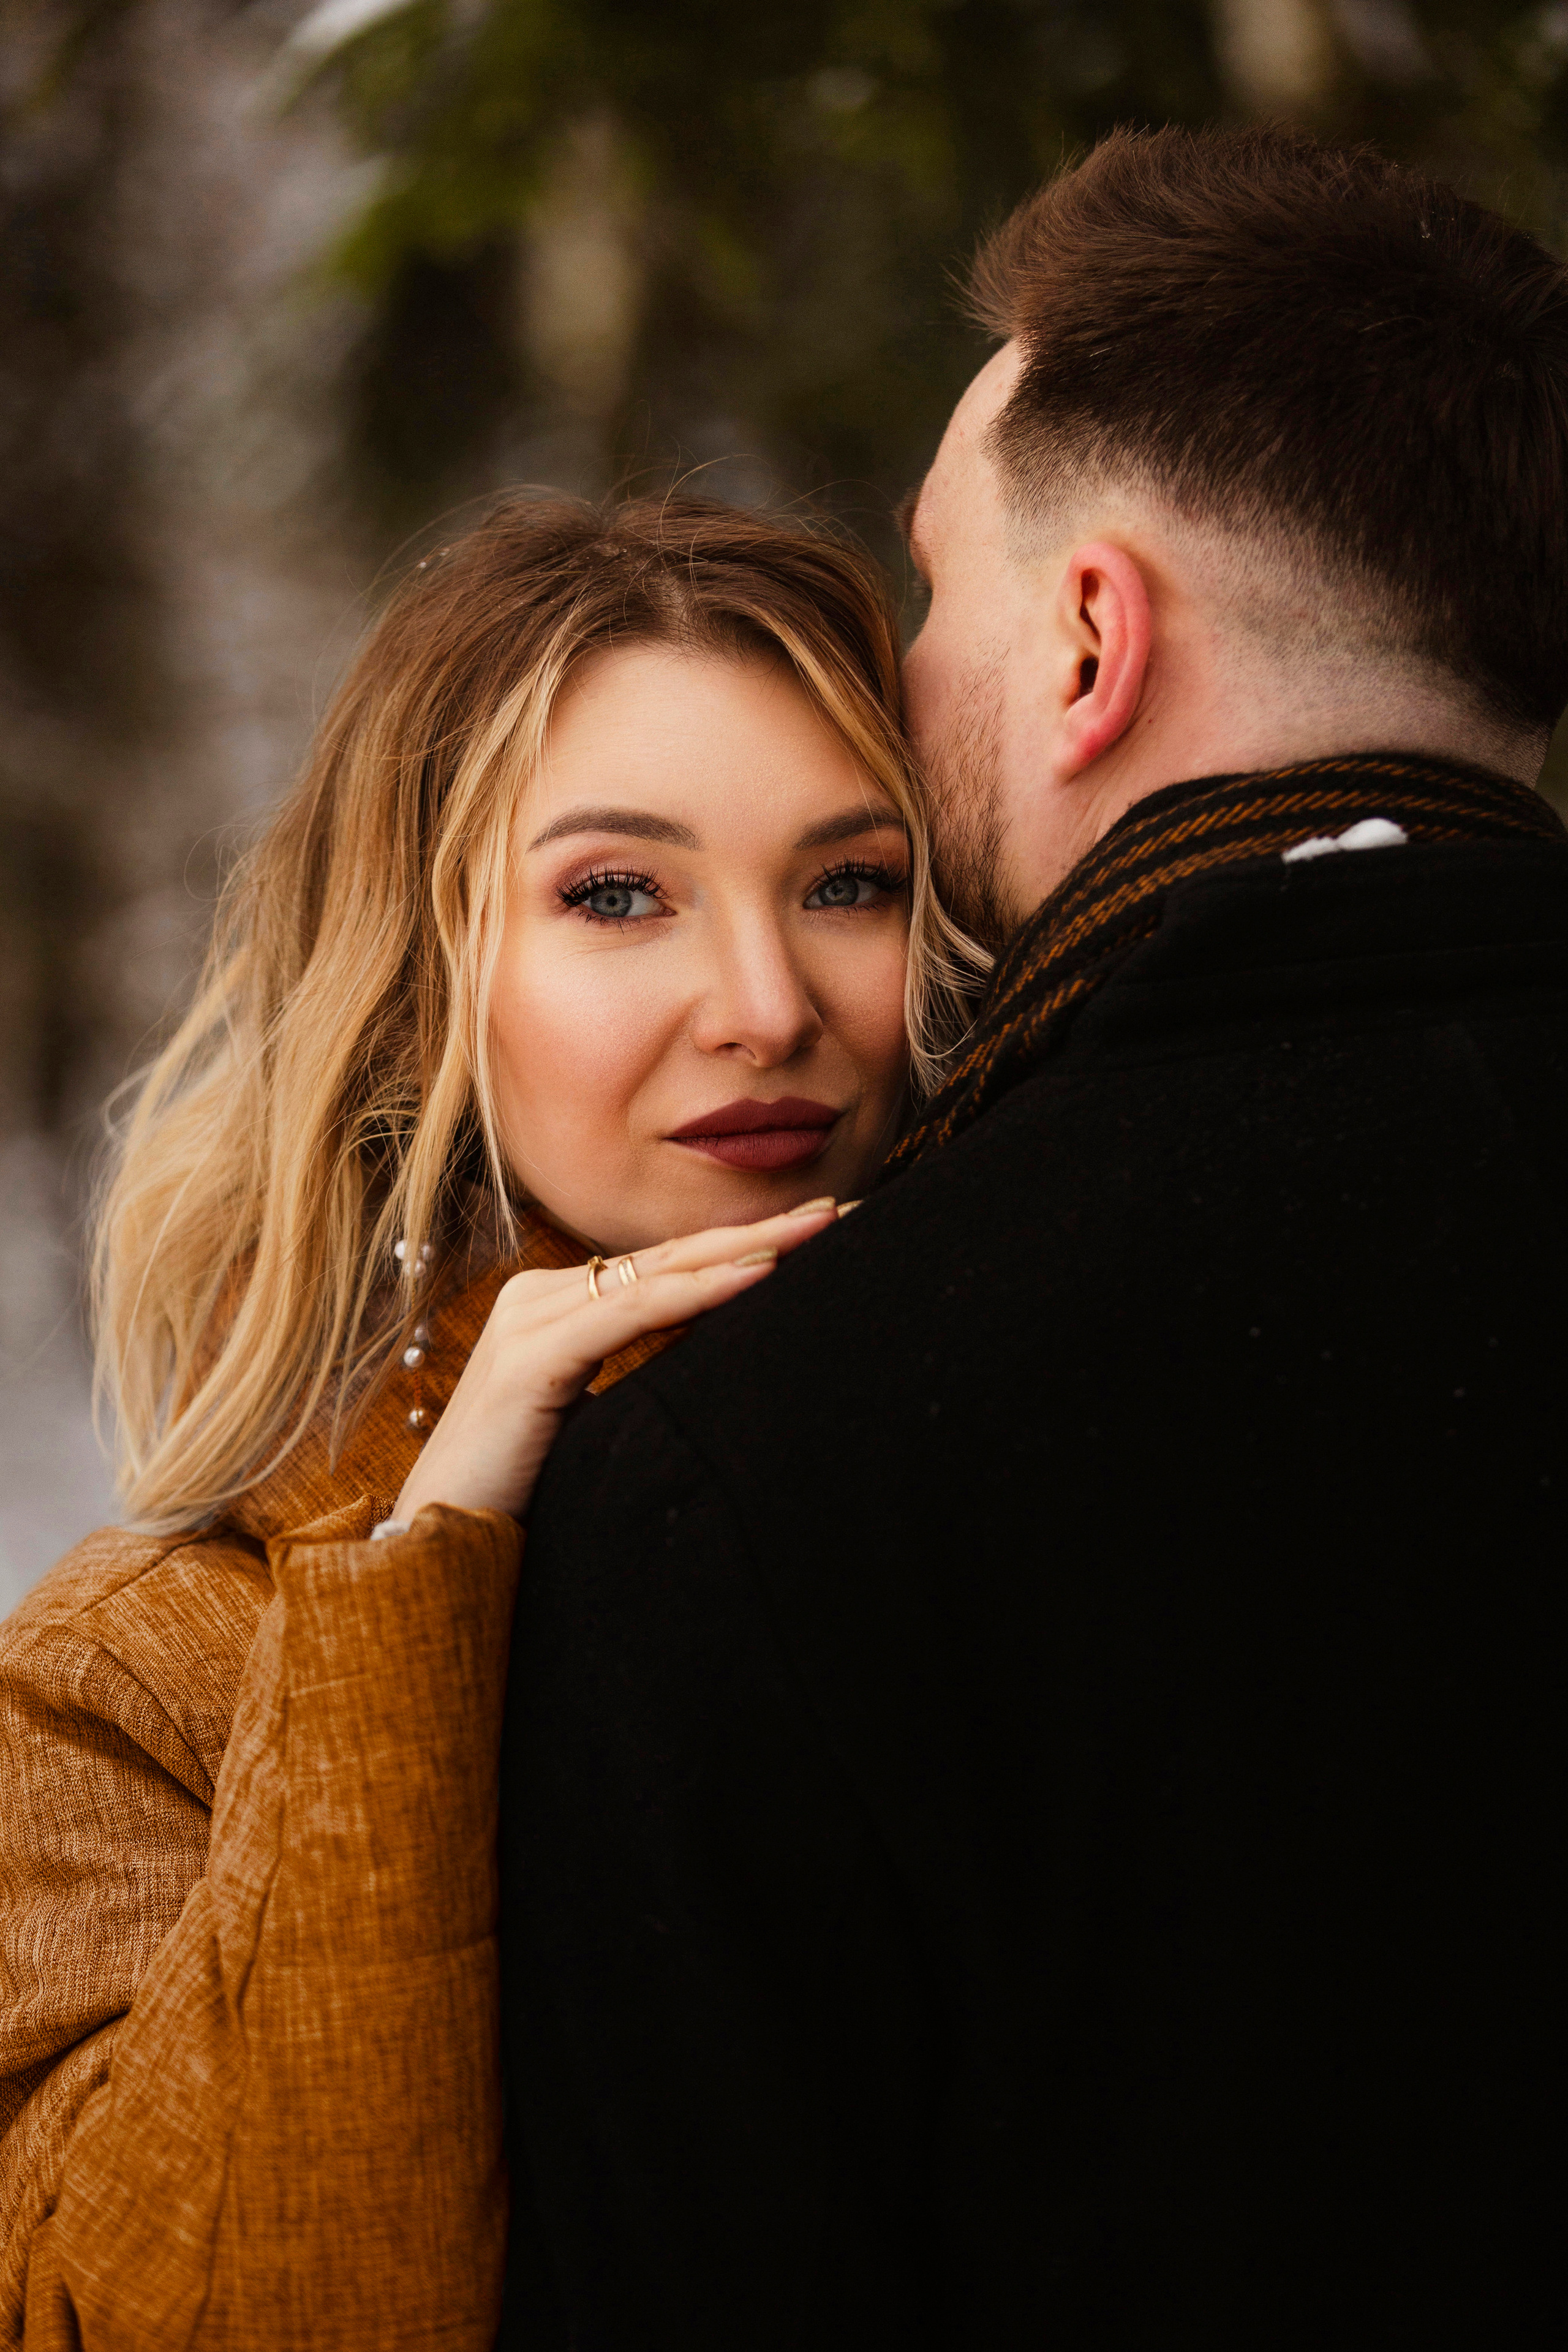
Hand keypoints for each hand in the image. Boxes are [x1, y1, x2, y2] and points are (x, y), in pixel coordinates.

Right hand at [390, 1198, 839, 1524]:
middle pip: (671, 1256)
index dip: (742, 1245)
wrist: (439, 1549)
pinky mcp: (530, 1359)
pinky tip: (758, 1274)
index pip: (666, 1267)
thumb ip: (643, 1383)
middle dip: (760, 1230)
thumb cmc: (523, 1497)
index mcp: (554, 1309)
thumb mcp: (600, 1426)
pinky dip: (699, 1292)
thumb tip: (718, 1370)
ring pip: (659, 1272)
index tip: (819, 1231)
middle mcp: (538, 1297)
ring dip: (748, 1247)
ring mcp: (529, 1321)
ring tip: (821, 1226)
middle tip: (841, 1207)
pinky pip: (630, 1312)